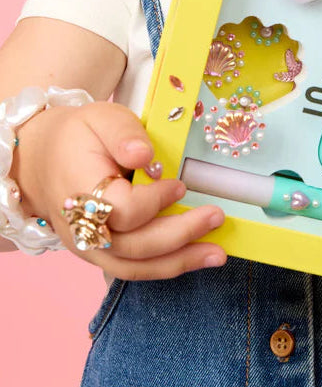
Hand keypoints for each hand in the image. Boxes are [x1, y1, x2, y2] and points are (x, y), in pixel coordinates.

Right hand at [12, 100, 225, 279]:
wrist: (40, 160)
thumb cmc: (77, 136)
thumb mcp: (99, 117)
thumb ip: (123, 132)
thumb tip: (145, 154)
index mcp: (81, 190)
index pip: (122, 210)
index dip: (154, 201)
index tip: (179, 183)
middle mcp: (82, 227)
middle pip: (133, 246)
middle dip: (180, 234)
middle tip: (216, 217)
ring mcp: (88, 246)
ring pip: (134, 266)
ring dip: (179, 262)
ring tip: (218, 254)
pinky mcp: (97, 255)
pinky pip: (132, 269)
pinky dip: (165, 267)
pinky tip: (194, 258)